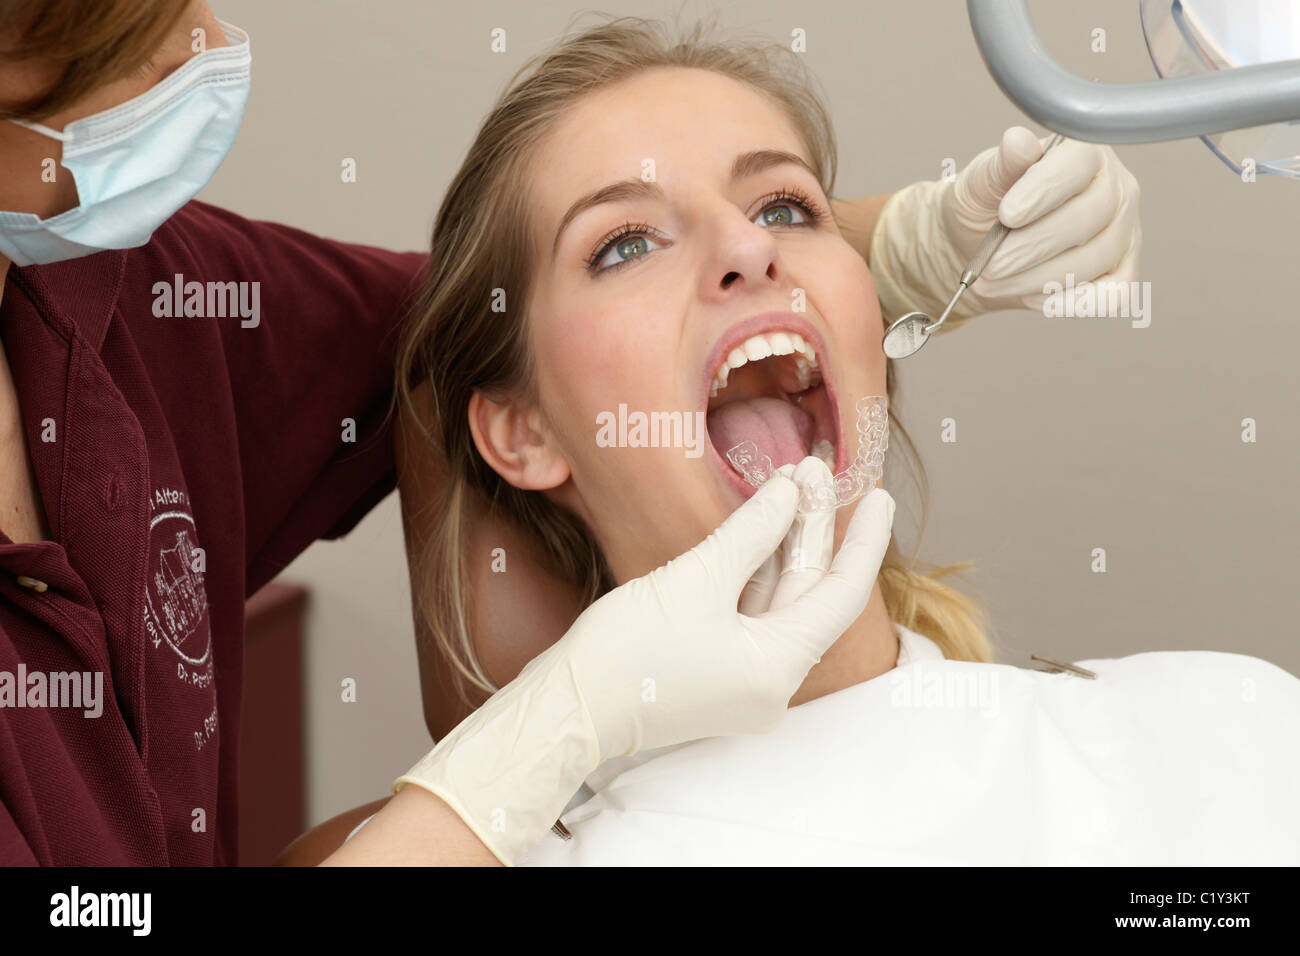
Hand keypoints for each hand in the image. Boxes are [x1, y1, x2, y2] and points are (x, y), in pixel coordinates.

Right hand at [394, 465, 894, 863]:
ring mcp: (742, 680)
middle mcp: (770, 683)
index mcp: (776, 670)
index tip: (879, 493)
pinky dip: (755, 570)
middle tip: (815, 467)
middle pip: (806, 592)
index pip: (841, 594)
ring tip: (790, 481)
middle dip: (811, 528)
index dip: (864, 540)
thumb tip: (791, 491)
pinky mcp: (716, 671)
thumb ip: (751, 532)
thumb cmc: (625, 650)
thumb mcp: (695, 579)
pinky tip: (760, 523)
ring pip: (777, 600)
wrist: (565, 706)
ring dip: (782, 543)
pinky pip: (750, 614)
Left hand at [869, 125, 1141, 329]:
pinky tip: (1036, 298)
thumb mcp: (979, 184)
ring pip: (1096, 260)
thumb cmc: (986, 208)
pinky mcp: (1122, 272)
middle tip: (990, 266)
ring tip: (998, 282)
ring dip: (1039, 279)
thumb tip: (1017, 142)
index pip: (1077, 165)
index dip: (1042, 192)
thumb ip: (1000, 166)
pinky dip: (1071, 303)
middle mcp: (1115, 188)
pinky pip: (1111, 296)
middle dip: (1031, 248)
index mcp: (1084, 153)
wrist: (980, 250)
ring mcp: (1124, 231)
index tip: (1007, 215)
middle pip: (1088, 218)